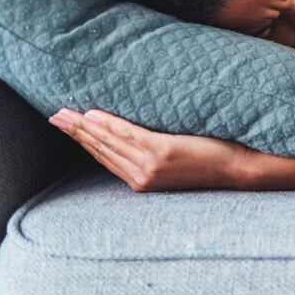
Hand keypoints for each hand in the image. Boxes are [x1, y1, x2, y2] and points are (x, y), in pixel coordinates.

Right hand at [48, 107, 252, 191]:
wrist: (240, 169)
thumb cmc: (214, 160)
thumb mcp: (179, 161)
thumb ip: (158, 152)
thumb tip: (144, 132)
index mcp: (144, 180)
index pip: (106, 158)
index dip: (85, 142)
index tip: (67, 127)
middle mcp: (142, 176)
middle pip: (101, 150)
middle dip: (75, 133)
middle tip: (54, 116)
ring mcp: (151, 166)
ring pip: (109, 142)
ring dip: (84, 127)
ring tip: (64, 114)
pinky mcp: (163, 152)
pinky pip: (128, 135)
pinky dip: (109, 124)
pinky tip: (94, 115)